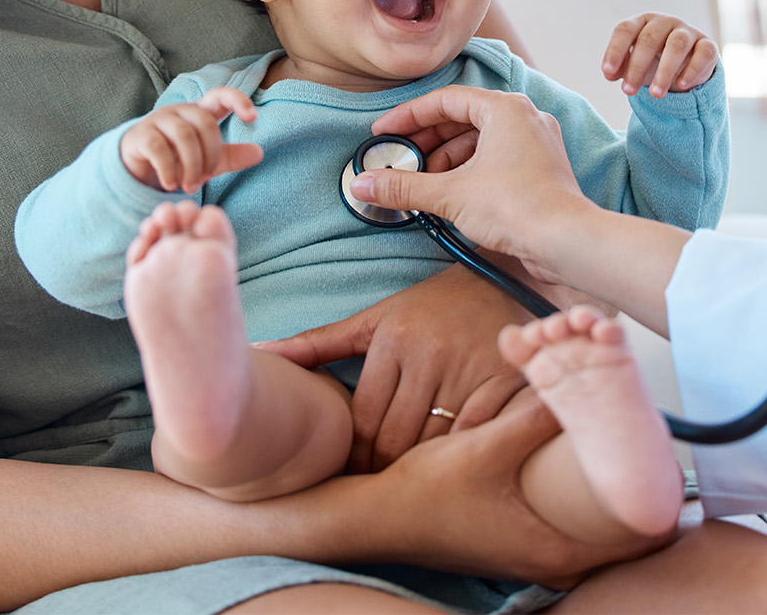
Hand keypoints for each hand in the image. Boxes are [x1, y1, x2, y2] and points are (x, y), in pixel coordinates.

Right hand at [119, 87, 261, 191]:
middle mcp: (179, 111)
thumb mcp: (207, 161)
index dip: (237, 100)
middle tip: (205, 178)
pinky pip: (159, 148)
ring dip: (191, 165)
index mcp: (199, 113)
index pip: (219, 96)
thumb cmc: (177, 160)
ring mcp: (157, 120)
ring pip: (183, 134)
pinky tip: (171, 184)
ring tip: (190, 187)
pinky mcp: (140, 135)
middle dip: (210, 153)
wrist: (138, 169)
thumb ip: (231, 156)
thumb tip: (259, 152)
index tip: (253, 117)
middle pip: (204, 122)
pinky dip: (169, 170)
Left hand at [257, 265, 531, 471]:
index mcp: (393, 339)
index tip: (352, 473)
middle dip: (383, 470)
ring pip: (434, 444)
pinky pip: (476, 436)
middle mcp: (429, 353)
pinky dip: (462, 457)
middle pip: (397, 438)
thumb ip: (318, 343)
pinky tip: (454, 467)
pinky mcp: (506, 380)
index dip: (354, 456)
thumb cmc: (429, 307)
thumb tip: (260, 354)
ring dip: (421, 470)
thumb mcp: (375, 319)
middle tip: (378, 488)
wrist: (503, 277)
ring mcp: (469, 368)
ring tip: (411, 484)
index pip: (363, 420)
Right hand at [350, 86, 598, 268]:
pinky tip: (450, 194)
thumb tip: (363, 184)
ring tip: (423, 183)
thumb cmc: (518, 207)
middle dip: (427, 141)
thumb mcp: (450, 194)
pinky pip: (496, 159)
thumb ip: (404, 186)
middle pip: (462, 119)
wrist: (567, 242)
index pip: (445, 100)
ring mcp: (535, 143)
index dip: (408, 117)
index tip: (384, 133)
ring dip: (446, 159)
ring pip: (479, 141)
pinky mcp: (540, 169)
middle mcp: (524, 118)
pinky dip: (469, 171)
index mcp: (505, 109)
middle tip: (399, 160)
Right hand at [360, 396, 666, 584]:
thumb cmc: (426, 494)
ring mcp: (536, 558)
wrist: (376, 520)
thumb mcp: (484, 448)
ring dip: (612, 501)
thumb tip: (574, 378)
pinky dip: (585, 506)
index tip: (673, 470)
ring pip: (598, 534)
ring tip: (628, 457)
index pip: (639, 538)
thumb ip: (532, 416)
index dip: (663, 504)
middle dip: (641, 498)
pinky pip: (573, 529)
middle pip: (624, 539)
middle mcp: (551, 562)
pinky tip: (583, 472)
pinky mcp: (521, 545)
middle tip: (655, 455)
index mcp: (555, 548)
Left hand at [601, 12, 718, 97]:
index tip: (608, 72)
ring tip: (655, 94)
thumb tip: (609, 73)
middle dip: (637, 66)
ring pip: (677, 45)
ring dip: (664, 71)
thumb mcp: (634, 64)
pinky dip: (692, 70)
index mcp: (642, 22)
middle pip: (649, 39)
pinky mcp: (707, 45)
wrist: (687, 66)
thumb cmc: (654, 62)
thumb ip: (620, 67)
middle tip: (628, 91)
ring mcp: (688, 32)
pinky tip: (681, 85)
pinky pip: (703, 53)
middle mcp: (665, 22)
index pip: (625, 29)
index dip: (615, 50)